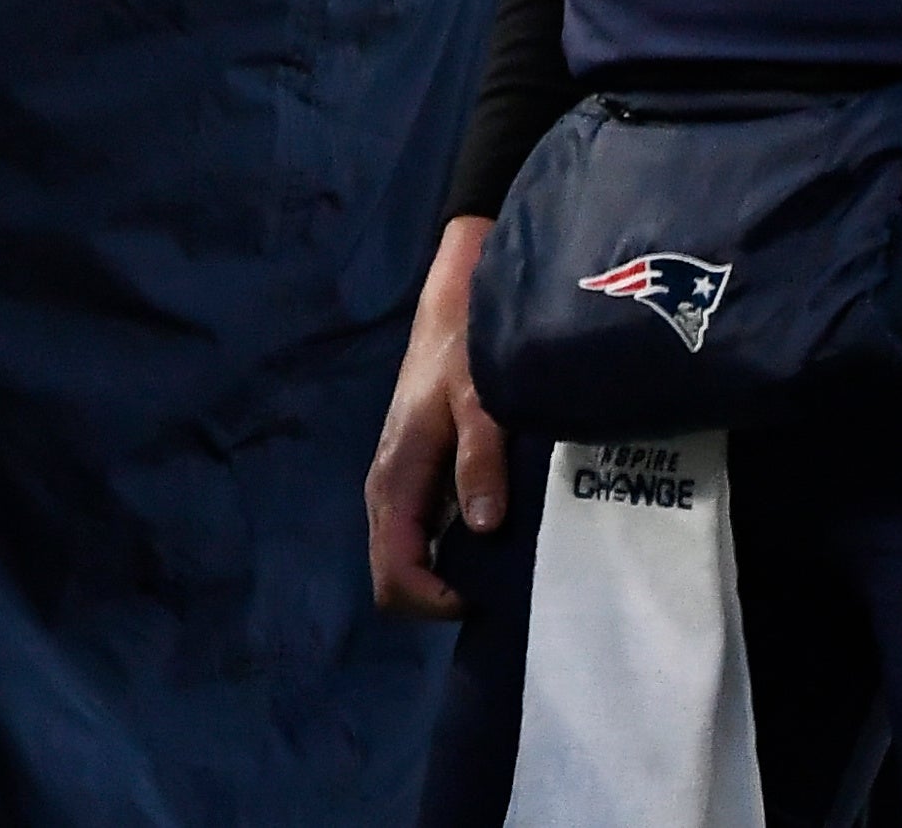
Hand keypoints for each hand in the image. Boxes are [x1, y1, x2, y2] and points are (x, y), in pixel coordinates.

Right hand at [366, 215, 508, 618]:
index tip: (486, 598)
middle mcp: (392, 490)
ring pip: (414, 557)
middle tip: (503, 587)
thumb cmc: (464, 347)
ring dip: (454, 573)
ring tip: (509, 566)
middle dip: (443, 596)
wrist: (456, 300)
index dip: (434, 601)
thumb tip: (483, 526)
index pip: (394, 574)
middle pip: (398, 576)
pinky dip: (461, 548)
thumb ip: (480, 459)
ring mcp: (407, 483)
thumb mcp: (479, 398)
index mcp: (395, 479)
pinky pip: (431, 533)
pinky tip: (504, 537)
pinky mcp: (426, 473)